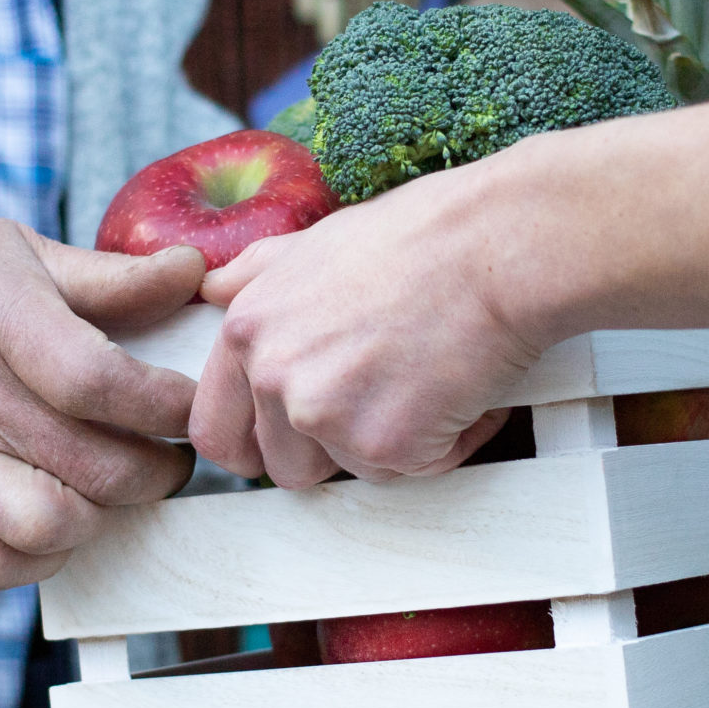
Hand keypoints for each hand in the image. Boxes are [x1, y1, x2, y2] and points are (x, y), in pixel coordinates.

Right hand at [0, 215, 211, 591]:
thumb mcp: (26, 248)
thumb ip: (115, 274)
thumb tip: (195, 275)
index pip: (92, 379)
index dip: (163, 402)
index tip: (196, 401)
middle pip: (89, 464)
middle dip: (160, 466)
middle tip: (175, 447)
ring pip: (44, 526)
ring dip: (106, 515)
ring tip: (124, 480)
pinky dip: (42, 557)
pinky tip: (69, 513)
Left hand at [190, 166, 535, 486]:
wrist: (493, 247)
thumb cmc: (421, 237)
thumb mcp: (315, 243)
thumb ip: (255, 277)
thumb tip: (214, 289)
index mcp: (247, 332)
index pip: (215, 431)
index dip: (255, 443)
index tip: (289, 442)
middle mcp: (275, 378)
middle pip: (284, 468)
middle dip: (333, 451)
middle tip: (382, 401)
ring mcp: (327, 416)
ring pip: (354, 470)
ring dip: (395, 441)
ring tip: (427, 377)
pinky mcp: (386, 444)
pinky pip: (416, 468)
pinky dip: (447, 438)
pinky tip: (462, 385)